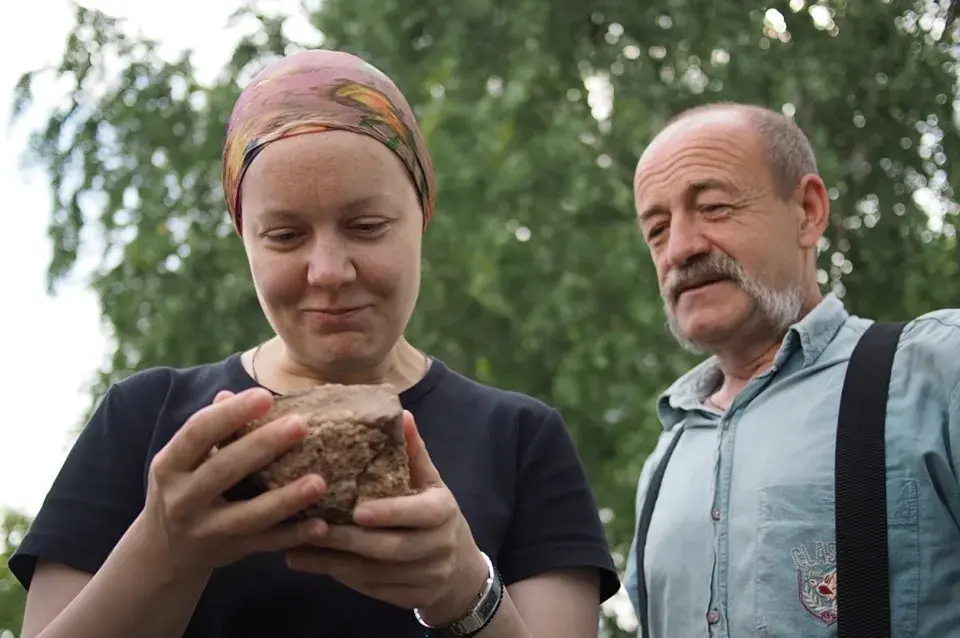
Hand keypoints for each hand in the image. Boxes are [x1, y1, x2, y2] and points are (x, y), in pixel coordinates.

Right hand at [140, 388, 329, 577]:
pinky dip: (294, 536)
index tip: (265, 395)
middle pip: (224, 470)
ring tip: (319, 482)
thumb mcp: (183, 460)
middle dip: (262, 446)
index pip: (198, 433)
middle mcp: (182, 499)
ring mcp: (205, 530)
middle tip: (300, 424)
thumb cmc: (182, 488)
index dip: (231, 414)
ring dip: (285, 499)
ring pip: (248, 515)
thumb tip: (230, 393)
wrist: (163, 552)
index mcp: (170, 466)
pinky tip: (321, 526)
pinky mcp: (229, 552)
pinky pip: (265, 544)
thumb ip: (208, 430)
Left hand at [285, 411, 488, 623]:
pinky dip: (341, 578)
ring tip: (297, 549)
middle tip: (312, 529)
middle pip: (391, 548)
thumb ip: (414, 454)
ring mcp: (425, 577)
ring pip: (375, 574)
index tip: (356, 510)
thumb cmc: (435, 515)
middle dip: (349, 541)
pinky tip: (313, 564)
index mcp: (443, 511)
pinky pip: (371, 590)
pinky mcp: (409, 599)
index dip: (390, 512)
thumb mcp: (431, 483)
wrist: (459, 571)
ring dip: (334, 563)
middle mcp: (438, 547)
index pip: (420, 514)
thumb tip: (402, 414)